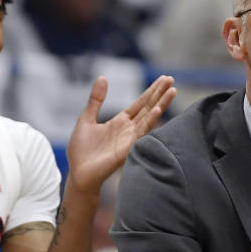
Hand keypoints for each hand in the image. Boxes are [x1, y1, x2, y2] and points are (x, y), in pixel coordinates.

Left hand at [66, 75, 175, 195]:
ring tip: (172, 90)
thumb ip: (96, 100)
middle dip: (159, 93)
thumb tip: (103, 78)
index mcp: (120, 122)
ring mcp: (130, 138)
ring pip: (149, 117)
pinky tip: (158, 110)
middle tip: (171, 79)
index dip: (151, 92)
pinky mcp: (127, 148)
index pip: (139, 104)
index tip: (163, 80)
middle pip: (148, 107)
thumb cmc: (81, 151)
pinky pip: (141, 132)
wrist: (78, 173)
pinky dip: (150, 120)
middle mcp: (128, 129)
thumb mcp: (86, 119)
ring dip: (161, 104)